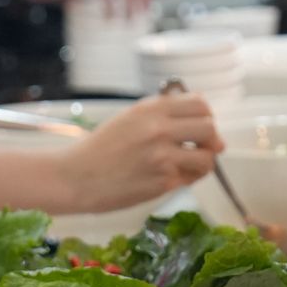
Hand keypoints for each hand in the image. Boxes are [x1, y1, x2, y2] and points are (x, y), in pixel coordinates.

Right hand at [66, 94, 223, 210]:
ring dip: (204, 162)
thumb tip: (200, 119)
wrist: (76, 177)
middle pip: (209, 127)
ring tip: (191, 165)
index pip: (199, 104)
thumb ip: (161, 114)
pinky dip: (187, 178)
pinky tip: (174, 177)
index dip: (206, 115)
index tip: (201, 126)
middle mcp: (159, 129)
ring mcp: (162, 157)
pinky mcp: (162, 182)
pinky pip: (190, 178)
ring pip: (207, 157)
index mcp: (150, 109)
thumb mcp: (129, 118)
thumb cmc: (101, 148)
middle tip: (202, 147)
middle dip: (210, 139)